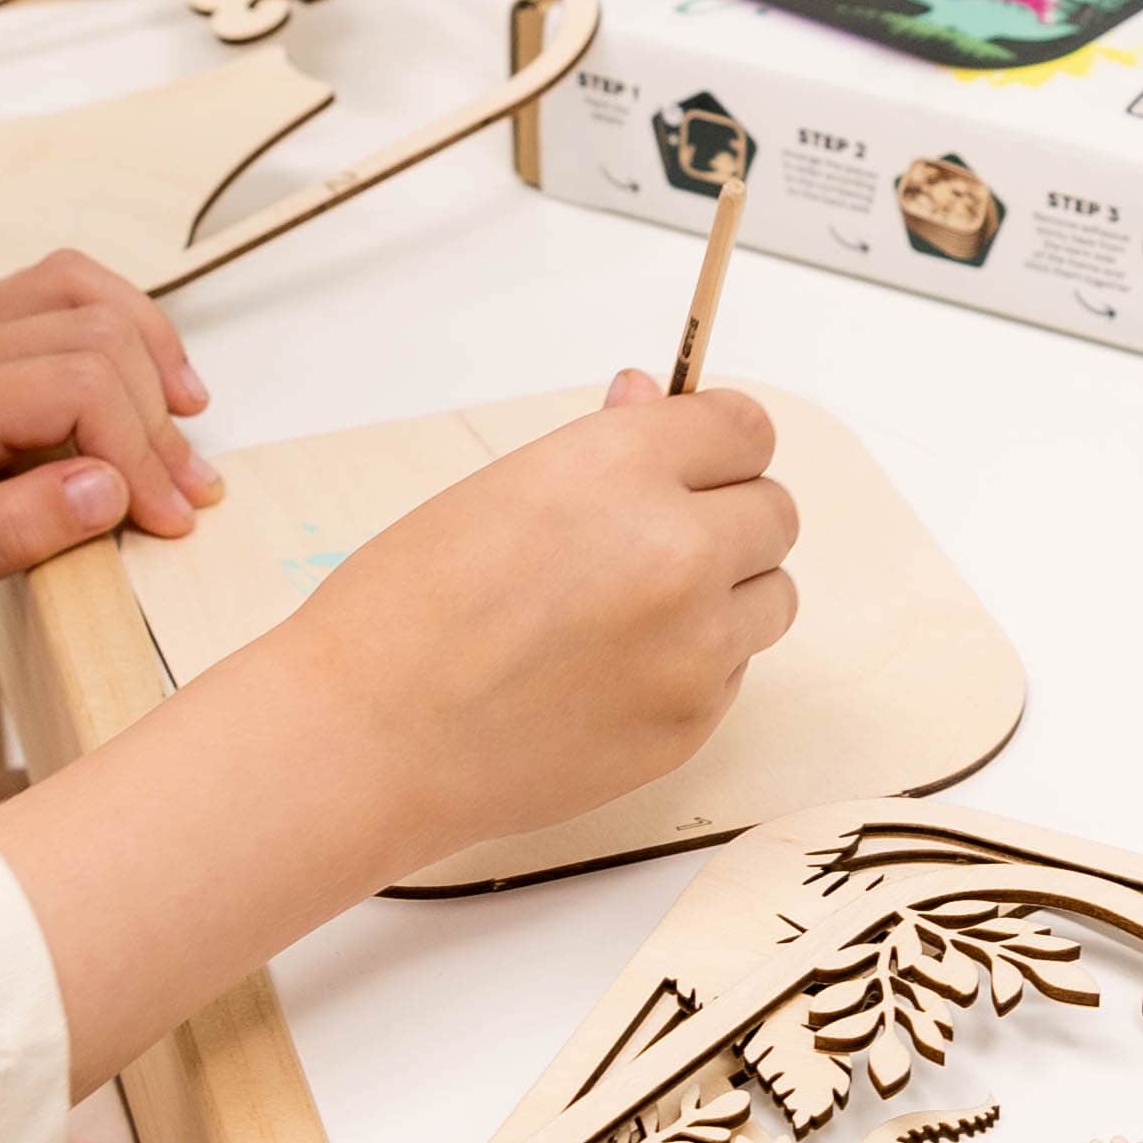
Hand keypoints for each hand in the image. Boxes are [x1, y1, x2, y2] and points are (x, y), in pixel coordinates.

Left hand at [0, 250, 220, 647]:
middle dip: (157, 415)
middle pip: (96, 335)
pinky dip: (112, 323)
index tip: (167, 523)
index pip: (80, 388)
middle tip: (184, 498)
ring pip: (80, 291)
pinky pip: (53, 294)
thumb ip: (12, 535)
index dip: (141, 452)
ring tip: (187, 416)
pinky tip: (136, 378)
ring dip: (148, 346)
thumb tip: (108, 489)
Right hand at [0, 375, 796, 1092]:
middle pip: (775, 511)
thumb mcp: (498, 492)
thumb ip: (603, 448)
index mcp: (620, 470)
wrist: (366, 738)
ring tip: (639, 609)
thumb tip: (655, 404)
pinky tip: (613, 670)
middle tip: (662, 535)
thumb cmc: (402, 612)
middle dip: (728, 514)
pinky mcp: (691, 723)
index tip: (705, 453)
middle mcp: (676, 551)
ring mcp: (694, 645)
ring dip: (728, 592)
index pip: (744, 428)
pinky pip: (733, 673)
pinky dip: (695, 665)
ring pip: (773, 597)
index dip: (721, 440)